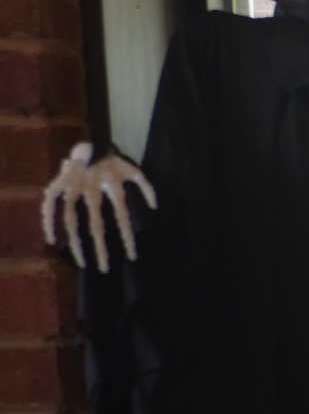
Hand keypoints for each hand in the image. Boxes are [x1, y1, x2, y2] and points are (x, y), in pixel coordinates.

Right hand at [41, 142, 157, 272]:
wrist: (92, 144)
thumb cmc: (113, 162)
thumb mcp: (134, 170)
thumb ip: (146, 187)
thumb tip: (155, 207)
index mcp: (111, 186)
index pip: (122, 215)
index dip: (127, 235)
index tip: (132, 255)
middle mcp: (91, 189)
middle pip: (96, 224)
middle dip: (101, 248)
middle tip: (105, 269)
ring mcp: (73, 187)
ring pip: (72, 219)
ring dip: (76, 241)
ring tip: (82, 262)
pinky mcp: (58, 184)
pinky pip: (49, 203)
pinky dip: (48, 220)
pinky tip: (52, 239)